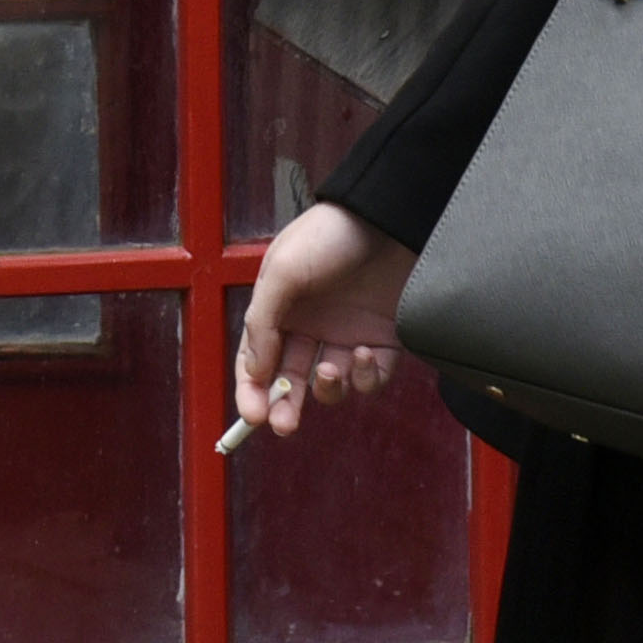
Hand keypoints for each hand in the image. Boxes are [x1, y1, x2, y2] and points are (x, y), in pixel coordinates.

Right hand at [232, 202, 415, 440]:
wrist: (391, 219)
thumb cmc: (330, 236)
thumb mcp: (283, 270)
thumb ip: (262, 322)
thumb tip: (254, 372)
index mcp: (281, 310)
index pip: (258, 360)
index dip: (251, 389)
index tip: (253, 415)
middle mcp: (313, 326)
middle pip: (293, 381)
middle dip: (286, 406)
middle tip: (285, 423)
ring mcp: (348, 336)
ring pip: (333, 385)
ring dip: (329, 388)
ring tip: (332, 369)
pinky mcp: (384, 341)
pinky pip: (372, 378)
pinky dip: (367, 376)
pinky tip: (365, 353)